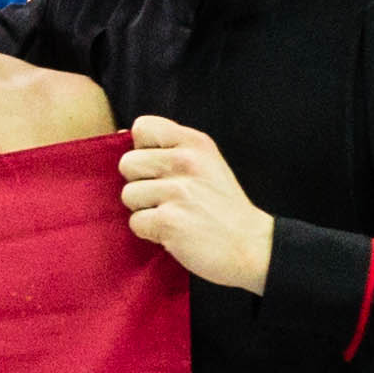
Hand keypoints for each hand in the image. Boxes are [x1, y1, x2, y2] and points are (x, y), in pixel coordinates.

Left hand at [118, 116, 275, 293]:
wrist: (250, 246)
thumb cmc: (222, 206)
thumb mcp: (205, 163)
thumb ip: (169, 148)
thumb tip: (122, 133)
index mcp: (195, 142)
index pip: (143, 127)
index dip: (143, 149)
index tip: (161, 168)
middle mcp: (186, 161)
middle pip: (128, 164)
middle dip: (140, 183)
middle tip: (167, 198)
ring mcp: (177, 191)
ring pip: (128, 195)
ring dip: (145, 210)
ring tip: (173, 215)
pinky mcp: (168, 221)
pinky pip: (136, 222)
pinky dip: (150, 232)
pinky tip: (173, 232)